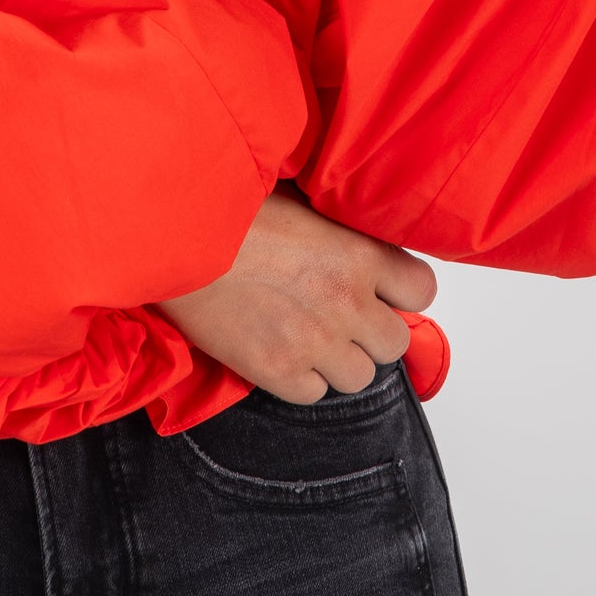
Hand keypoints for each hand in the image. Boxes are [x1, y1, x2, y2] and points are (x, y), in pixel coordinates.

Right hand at [151, 188, 436, 404]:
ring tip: (308, 335)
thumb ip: (337, 228)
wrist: (174, 233)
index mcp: (357, 254)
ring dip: (338, 359)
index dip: (402, 291)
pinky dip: (300, 378)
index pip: (422, 290)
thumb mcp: (300, 200)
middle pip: (395, 343)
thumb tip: (352, 234)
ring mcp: (313, 342)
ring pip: (358, 377)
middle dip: (372, 331)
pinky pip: (313, 394)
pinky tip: (280, 349)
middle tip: (342, 315)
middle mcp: (346, 303)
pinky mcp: (276, 370)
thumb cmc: (230, 206)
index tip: (382, 288)